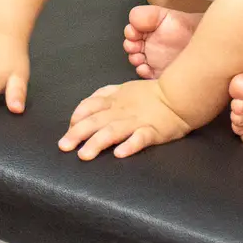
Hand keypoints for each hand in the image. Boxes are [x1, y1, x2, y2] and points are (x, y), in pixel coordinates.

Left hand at [59, 79, 191, 159]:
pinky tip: (119, 154)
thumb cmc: (151, 94)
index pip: (89, 106)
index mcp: (114, 100)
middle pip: (95, 121)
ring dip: (97, 142)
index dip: (76, 118)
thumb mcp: (124, 88)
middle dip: (77, 134)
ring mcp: (136, 121)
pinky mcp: (153, 131)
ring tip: (84, 154)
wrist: (178, 95)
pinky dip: (130, 145)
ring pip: (113, 131)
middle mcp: (121, 111)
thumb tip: (86, 107)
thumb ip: (105, 96)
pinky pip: (140, 138)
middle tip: (64, 146)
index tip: (68, 130)